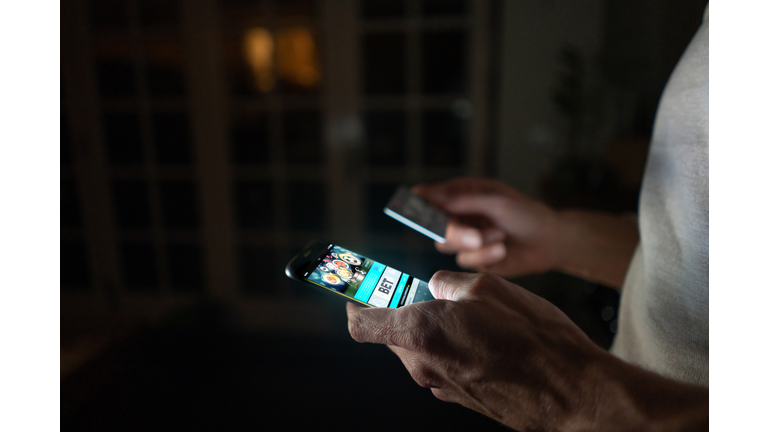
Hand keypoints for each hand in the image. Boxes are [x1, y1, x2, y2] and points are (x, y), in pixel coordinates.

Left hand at [347, 271, 605, 430]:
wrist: (572, 393)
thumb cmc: (533, 339)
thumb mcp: (489, 288)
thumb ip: (451, 284)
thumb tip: (438, 285)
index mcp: (420, 332)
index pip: (361, 323)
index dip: (354, 302)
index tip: (356, 289)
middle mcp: (423, 365)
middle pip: (393, 335)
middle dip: (405, 310)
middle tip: (431, 293)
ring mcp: (442, 386)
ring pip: (420, 350)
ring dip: (432, 330)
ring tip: (471, 316)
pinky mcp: (462, 398)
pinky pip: (443, 365)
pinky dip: (451, 349)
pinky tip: (486, 340)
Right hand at [413, 178, 560, 276]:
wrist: (549, 242)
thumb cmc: (526, 214)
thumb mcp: (496, 201)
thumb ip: (462, 199)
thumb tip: (429, 194)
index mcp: (462, 194)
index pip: (430, 197)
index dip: (419, 203)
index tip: (414, 210)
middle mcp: (458, 215)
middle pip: (433, 224)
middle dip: (454, 231)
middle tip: (475, 237)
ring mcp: (464, 238)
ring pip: (445, 244)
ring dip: (474, 243)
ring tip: (500, 236)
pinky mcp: (472, 258)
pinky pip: (464, 260)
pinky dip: (484, 256)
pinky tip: (502, 250)